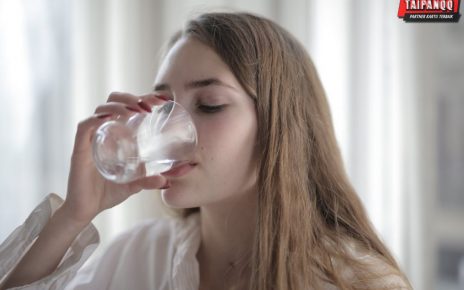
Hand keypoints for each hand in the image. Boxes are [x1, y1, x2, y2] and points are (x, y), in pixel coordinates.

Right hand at [62, 92, 167, 224]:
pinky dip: (97, 119)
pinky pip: (85, 127)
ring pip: (101, 109)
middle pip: (113, 101)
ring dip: (119, 105)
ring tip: (136, 111)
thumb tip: (166, 180)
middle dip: (131, 97)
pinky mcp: (79, 149)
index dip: (143, 98)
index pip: (127, 107)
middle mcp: (102, 132)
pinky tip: (111, 118)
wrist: (86, 210)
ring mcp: (90, 139)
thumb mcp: (133, 185)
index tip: (161, 100)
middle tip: (149, 106)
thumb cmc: (107, 193)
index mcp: (115, 135)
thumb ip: (148, 181)